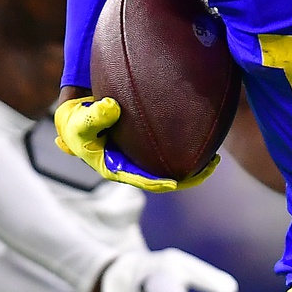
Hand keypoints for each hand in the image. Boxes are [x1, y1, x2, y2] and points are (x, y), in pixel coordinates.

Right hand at [54, 95, 216, 193]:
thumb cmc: (75, 120)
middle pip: (164, 178)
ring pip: (171, 166)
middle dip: (188, 177)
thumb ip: (93, 116)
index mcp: (115, 169)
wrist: (78, 110)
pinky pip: (171, 150)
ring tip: (215, 158)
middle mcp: (132, 166)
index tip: (175, 183)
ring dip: (193, 165)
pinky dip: (187, 147)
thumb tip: (113, 108)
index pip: (141, 180)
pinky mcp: (147, 146)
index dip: (158, 183)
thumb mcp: (77, 120)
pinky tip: (205, 138)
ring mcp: (141, 157)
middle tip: (211, 166)